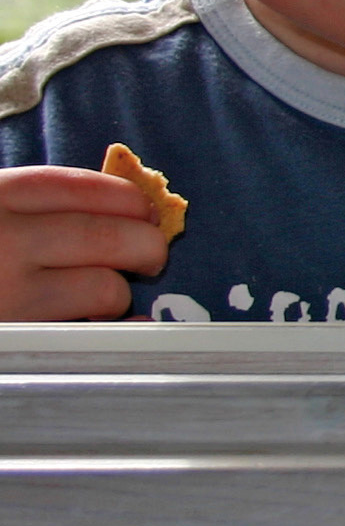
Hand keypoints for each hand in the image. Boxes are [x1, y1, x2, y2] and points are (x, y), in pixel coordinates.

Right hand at [0, 166, 169, 319]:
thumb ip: (39, 206)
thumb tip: (126, 213)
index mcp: (0, 195)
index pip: (88, 188)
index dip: (132, 201)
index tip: (148, 215)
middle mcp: (6, 239)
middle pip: (109, 236)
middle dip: (146, 246)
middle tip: (148, 258)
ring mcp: (10, 290)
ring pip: (104, 287)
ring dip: (118, 292)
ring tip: (105, 296)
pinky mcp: (19, 335)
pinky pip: (88, 336)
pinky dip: (110, 330)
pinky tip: (103, 324)